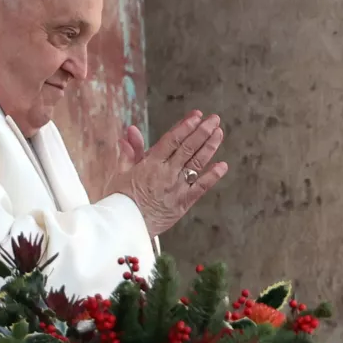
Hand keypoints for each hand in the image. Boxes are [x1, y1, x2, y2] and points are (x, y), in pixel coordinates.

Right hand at [105, 112, 227, 235]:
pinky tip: (222, 165)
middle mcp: (166, 173)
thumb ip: (130, 152)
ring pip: (197, 164)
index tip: (196, 115)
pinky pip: (201, 188)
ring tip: (219, 133)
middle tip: (214, 119)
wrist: (124, 227)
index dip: (185, 126)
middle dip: (203, 131)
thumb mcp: (121, 173)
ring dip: (209, 147)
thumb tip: (130, 131)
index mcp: (150, 164)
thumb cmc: (120, 200)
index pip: (172, 140)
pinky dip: (213, 176)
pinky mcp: (183, 203)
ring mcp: (176, 188)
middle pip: (188, 148)